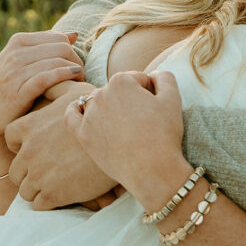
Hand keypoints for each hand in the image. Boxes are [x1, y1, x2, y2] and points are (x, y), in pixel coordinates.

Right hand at [0, 31, 83, 141]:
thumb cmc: (8, 86)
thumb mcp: (22, 60)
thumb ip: (46, 46)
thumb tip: (74, 35)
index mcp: (18, 41)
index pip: (59, 38)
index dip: (73, 52)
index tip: (76, 66)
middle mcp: (16, 53)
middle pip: (62, 49)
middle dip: (76, 62)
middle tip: (80, 77)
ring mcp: (15, 71)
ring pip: (57, 61)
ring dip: (74, 72)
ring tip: (79, 84)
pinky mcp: (17, 91)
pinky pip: (48, 77)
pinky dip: (64, 76)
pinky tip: (74, 80)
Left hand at [5, 89, 116, 209]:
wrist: (123, 142)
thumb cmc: (101, 114)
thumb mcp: (77, 92)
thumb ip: (56, 87)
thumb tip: (47, 84)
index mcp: (31, 126)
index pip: (10, 138)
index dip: (21, 143)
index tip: (37, 146)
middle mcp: (29, 151)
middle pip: (15, 170)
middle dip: (29, 171)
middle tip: (49, 169)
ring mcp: (39, 175)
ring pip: (25, 190)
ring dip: (38, 188)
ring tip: (58, 184)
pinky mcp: (53, 195)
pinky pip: (39, 204)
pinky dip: (50, 201)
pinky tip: (65, 193)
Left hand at [65, 70, 187, 199]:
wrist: (151, 169)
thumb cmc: (164, 133)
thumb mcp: (173, 98)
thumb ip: (163, 76)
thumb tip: (152, 75)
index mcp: (121, 81)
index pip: (138, 79)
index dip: (151, 92)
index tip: (156, 108)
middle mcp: (101, 94)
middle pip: (118, 90)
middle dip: (131, 99)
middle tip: (144, 120)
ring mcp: (89, 115)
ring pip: (100, 102)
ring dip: (112, 108)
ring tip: (126, 126)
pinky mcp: (83, 135)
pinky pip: (72, 115)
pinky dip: (77, 110)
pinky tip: (85, 112)